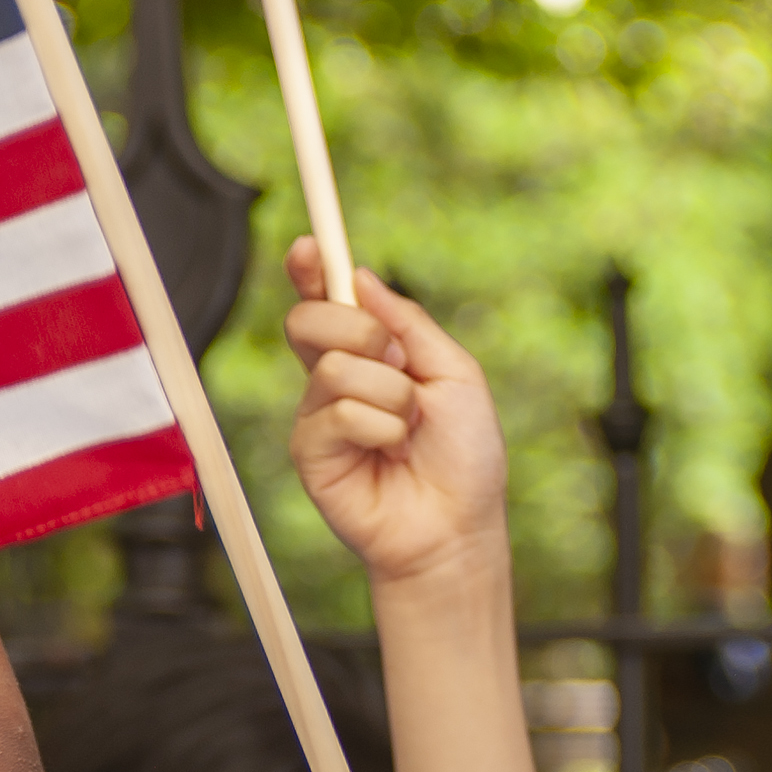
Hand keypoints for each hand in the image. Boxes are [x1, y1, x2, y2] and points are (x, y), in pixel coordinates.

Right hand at [284, 254, 509, 588]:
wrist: (457, 526)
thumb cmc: (464, 456)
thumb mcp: (454, 372)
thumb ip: (409, 322)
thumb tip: (361, 276)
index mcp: (367, 354)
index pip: (325, 301)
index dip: (310, 270)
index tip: (308, 246)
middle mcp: (334, 380)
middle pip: (308, 320)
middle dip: (360, 330)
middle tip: (400, 365)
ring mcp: (318, 416)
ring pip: (334, 367)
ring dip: (390, 393)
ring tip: (409, 428)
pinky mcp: (310, 452)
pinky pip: (339, 412)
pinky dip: (381, 427)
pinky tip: (392, 453)